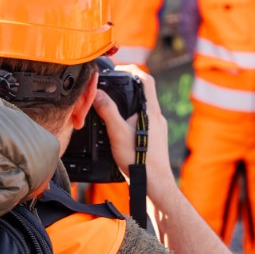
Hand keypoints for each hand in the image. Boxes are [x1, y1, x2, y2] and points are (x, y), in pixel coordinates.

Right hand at [92, 67, 173, 193]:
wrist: (154, 184)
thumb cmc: (139, 160)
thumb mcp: (117, 132)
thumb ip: (107, 110)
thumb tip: (96, 93)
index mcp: (150, 110)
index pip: (146, 79)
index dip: (132, 70)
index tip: (117, 70)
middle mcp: (157, 117)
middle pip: (143, 92)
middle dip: (126, 87)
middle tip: (110, 87)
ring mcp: (157, 128)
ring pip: (142, 108)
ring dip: (128, 104)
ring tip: (111, 108)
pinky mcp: (155, 138)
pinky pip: (143, 120)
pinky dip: (131, 118)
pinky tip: (120, 128)